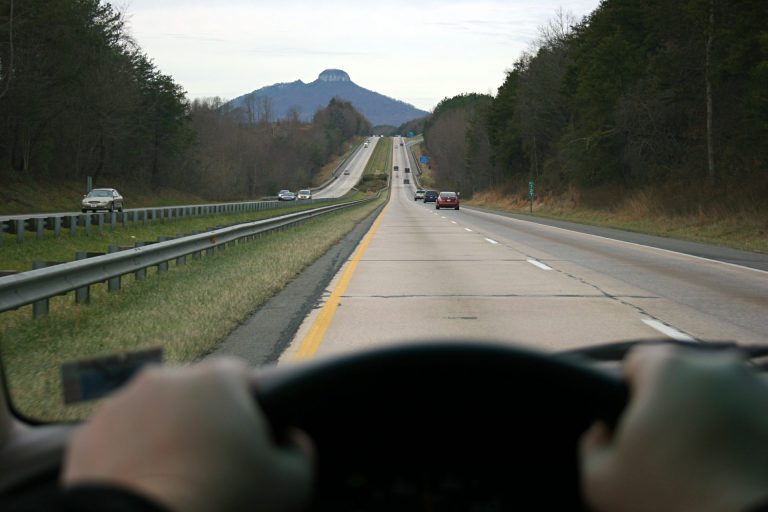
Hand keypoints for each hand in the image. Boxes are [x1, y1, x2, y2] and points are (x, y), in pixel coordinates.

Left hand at [63, 358, 313, 511]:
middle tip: (211, 464)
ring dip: (162, 435)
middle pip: (193, 395)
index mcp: (216, 379)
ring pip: (151, 414)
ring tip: (172, 479)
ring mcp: (119, 406)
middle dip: (202, 420)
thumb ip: (299, 451)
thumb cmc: (225, 501)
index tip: (248, 441)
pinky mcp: (85, 437)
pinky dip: (127, 457)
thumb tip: (291, 441)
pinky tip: (142, 487)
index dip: (249, 408)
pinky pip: (116, 440)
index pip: (240, 377)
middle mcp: (164, 380)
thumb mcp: (291, 482)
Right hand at [581, 345, 767, 511]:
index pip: (636, 363)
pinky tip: (735, 465)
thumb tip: (602, 433)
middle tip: (671, 449)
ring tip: (709, 460)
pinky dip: (745, 434)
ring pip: (722, 395)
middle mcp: (717, 366)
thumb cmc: (673, 501)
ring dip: (713, 417)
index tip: (635, 426)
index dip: (630, 395)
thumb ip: (591, 446)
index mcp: (667, 368)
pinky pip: (752, 417)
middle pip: (682, 377)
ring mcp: (758, 388)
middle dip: (675, 405)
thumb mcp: (601, 482)